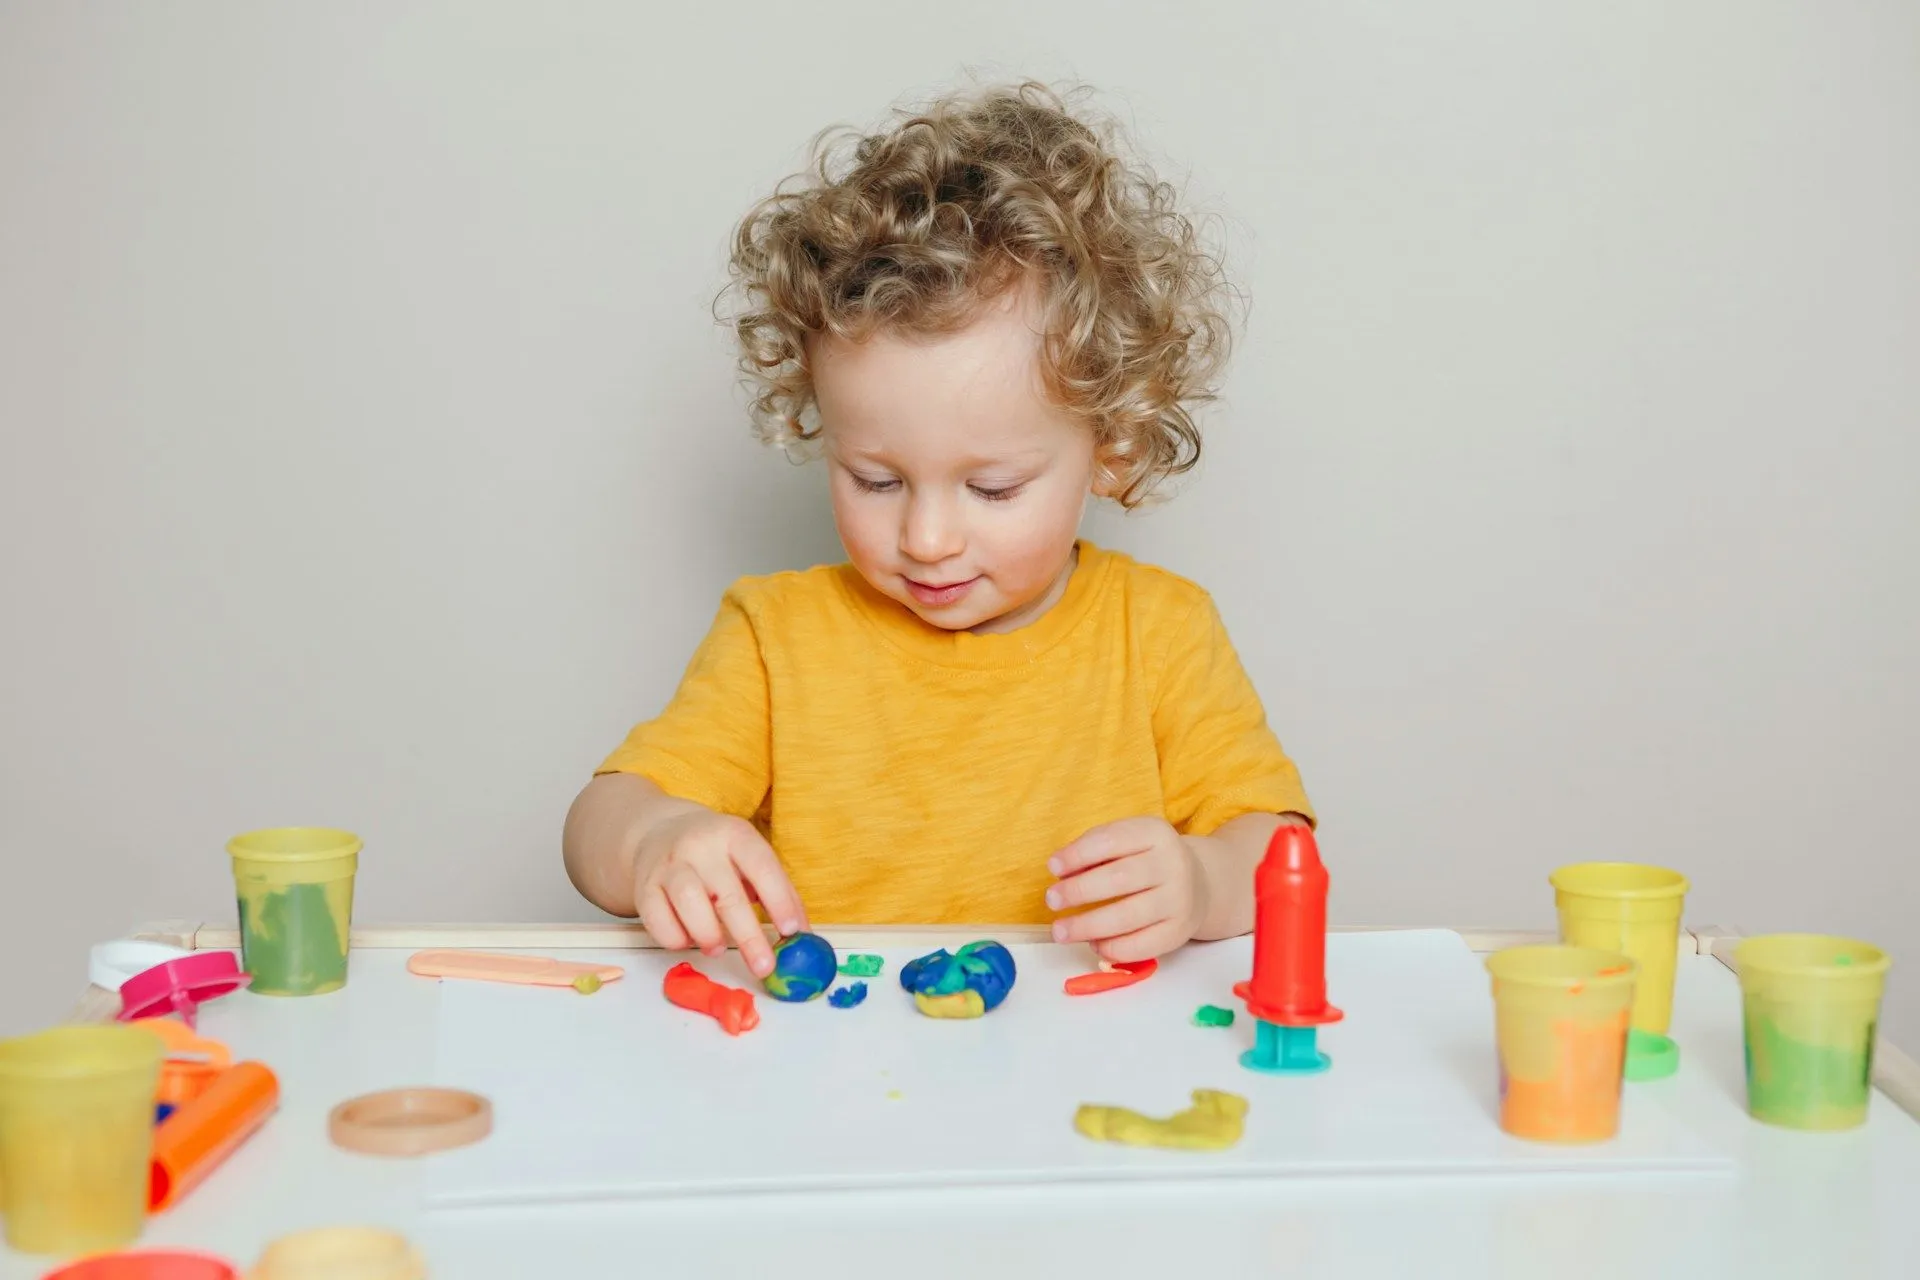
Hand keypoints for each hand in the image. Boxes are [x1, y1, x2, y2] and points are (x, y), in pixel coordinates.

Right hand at [632, 808, 806, 978]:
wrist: (658, 832)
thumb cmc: (715, 853)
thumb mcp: (748, 856)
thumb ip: (776, 891)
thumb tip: (803, 934)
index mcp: (734, 834)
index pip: (762, 867)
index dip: (779, 900)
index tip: (793, 931)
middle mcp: (700, 846)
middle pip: (727, 895)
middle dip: (749, 937)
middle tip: (765, 966)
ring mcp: (669, 865)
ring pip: (689, 903)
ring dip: (708, 935)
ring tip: (717, 948)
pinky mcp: (644, 887)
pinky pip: (658, 920)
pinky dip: (676, 938)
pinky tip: (688, 939)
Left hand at [1045, 816, 1208, 963]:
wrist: (1199, 884)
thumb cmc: (1148, 861)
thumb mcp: (1129, 842)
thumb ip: (1096, 851)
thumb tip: (1061, 873)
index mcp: (1155, 833)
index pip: (1111, 840)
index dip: (1078, 854)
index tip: (1052, 867)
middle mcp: (1172, 864)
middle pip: (1119, 878)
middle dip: (1079, 891)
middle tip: (1051, 900)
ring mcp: (1178, 900)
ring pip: (1128, 916)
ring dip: (1087, 926)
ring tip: (1060, 931)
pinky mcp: (1178, 932)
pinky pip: (1140, 945)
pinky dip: (1111, 948)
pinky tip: (1093, 944)